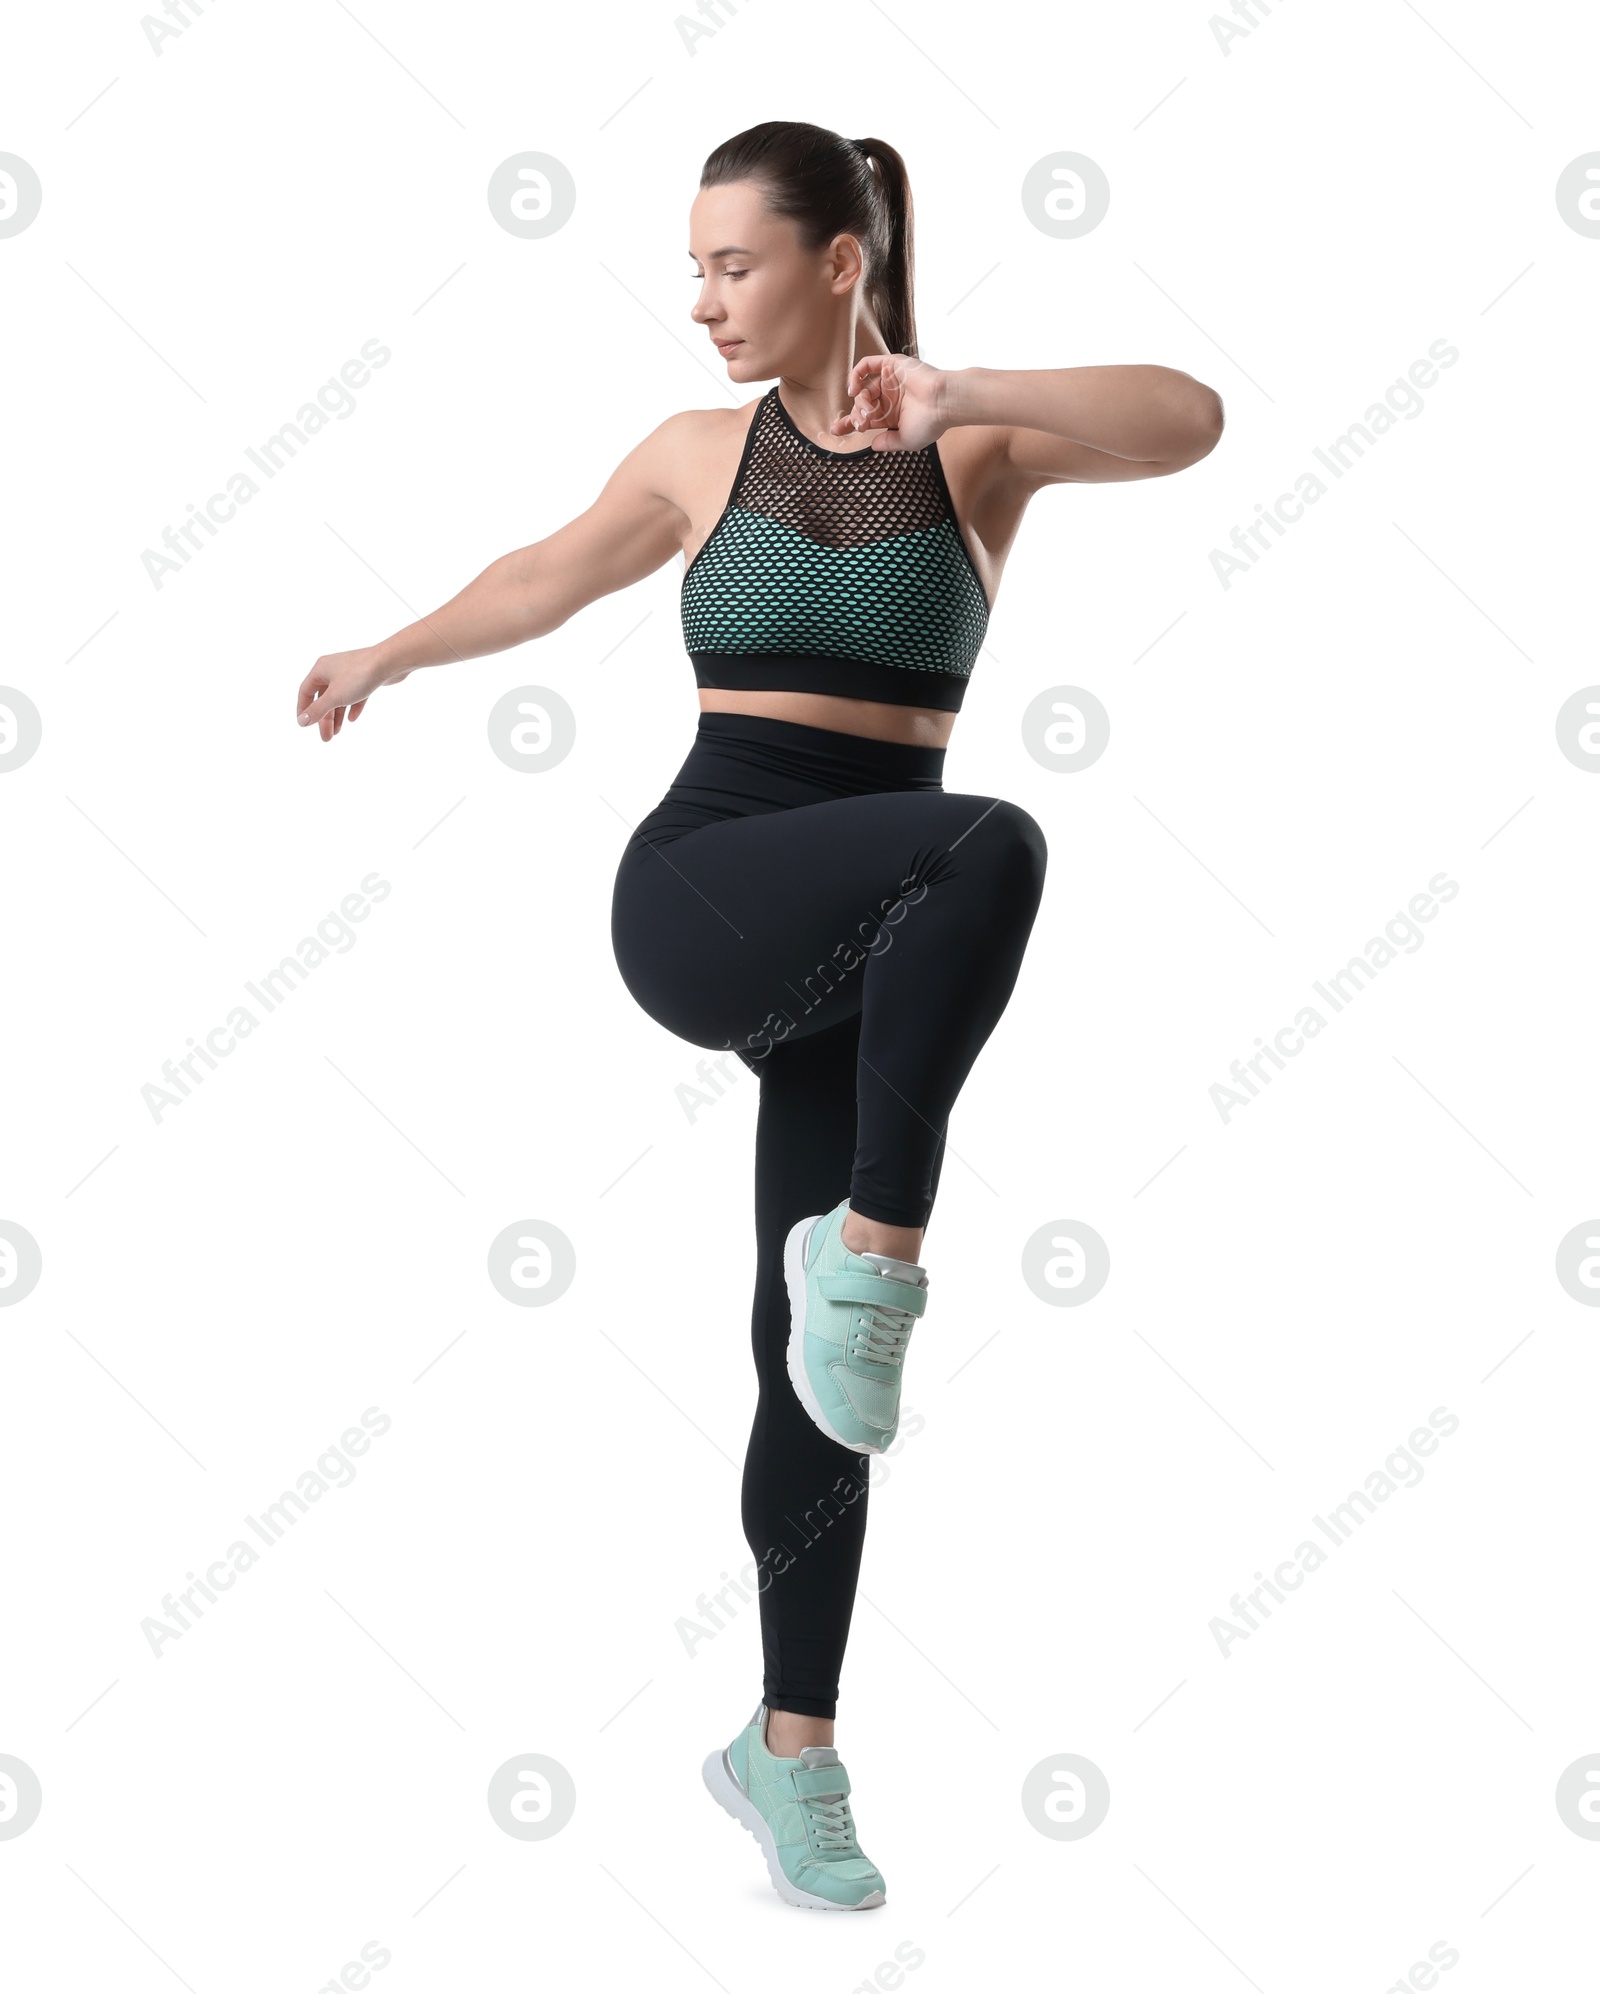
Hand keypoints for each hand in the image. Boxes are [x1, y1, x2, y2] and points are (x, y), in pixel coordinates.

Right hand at [297, 645, 410, 739]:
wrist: (389, 662)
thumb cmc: (358, 676)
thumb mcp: (334, 697)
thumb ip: (317, 710)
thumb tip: (301, 722)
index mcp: (321, 669)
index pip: (306, 691)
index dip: (303, 709)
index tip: (305, 725)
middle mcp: (333, 669)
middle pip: (323, 697)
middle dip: (324, 718)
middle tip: (327, 738)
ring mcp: (349, 673)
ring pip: (339, 697)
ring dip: (337, 715)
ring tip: (338, 732)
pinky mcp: (365, 678)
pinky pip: (355, 695)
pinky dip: (352, 707)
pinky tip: (353, 719)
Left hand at [831, 354, 948, 451]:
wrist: (944, 402)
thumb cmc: (930, 423)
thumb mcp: (906, 441)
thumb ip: (887, 443)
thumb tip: (872, 444)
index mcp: (893, 415)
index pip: (866, 418)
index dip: (849, 423)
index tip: (836, 430)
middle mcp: (890, 397)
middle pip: (862, 405)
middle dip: (857, 416)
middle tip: (861, 425)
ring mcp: (890, 380)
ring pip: (863, 388)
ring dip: (860, 402)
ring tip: (868, 411)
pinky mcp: (892, 364)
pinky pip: (867, 364)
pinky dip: (856, 375)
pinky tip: (854, 388)